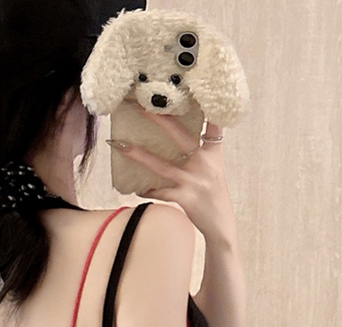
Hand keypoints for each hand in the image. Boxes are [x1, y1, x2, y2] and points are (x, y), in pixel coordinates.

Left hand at [108, 107, 237, 245]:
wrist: (221, 224)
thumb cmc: (214, 195)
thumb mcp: (214, 168)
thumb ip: (203, 151)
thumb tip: (182, 138)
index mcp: (212, 152)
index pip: (212, 123)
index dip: (204, 105)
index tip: (190, 87)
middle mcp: (204, 163)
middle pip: (180, 136)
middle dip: (160, 119)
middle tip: (141, 106)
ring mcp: (194, 181)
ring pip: (162, 165)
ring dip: (139, 155)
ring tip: (120, 146)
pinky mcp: (186, 198)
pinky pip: (161, 192)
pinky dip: (148, 190)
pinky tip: (138, 189)